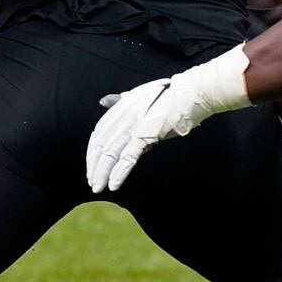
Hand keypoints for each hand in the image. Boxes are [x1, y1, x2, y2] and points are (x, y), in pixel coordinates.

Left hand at [85, 46, 251, 192]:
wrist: (190, 95)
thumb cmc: (169, 97)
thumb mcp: (139, 96)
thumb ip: (120, 101)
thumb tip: (103, 101)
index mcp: (120, 106)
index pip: (99, 132)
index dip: (93, 151)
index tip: (91, 165)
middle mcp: (123, 115)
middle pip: (101, 144)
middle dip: (94, 165)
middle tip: (92, 182)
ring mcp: (133, 124)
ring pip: (111, 153)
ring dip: (102, 172)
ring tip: (99, 186)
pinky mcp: (145, 134)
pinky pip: (127, 157)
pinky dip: (118, 173)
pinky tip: (114, 185)